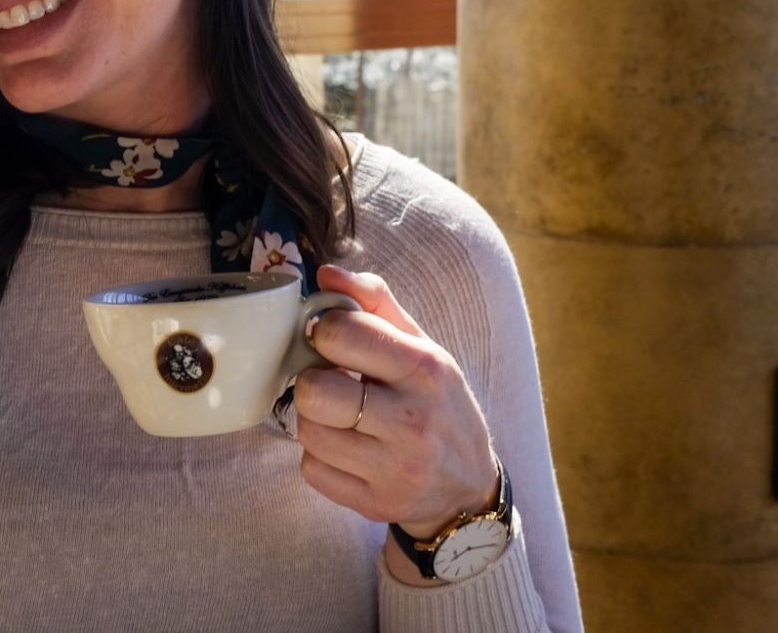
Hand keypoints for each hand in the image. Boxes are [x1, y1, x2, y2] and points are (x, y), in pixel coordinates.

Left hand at [292, 264, 498, 540]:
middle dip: (314, 382)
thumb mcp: (421, 345)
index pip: (340, 333)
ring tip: (341, 417)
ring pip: (308, 432)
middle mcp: (413, 421)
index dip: (324, 332)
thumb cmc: (436, 402)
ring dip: (315, 420)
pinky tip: (347, 449)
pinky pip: (311, 470)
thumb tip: (325, 274)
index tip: (333, 341)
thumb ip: (374, 302)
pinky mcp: (376, 504)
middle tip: (333, 384)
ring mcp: (396, 469)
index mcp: (425, 369)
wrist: (468, 485)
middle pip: (315, 391)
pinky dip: (319, 457)